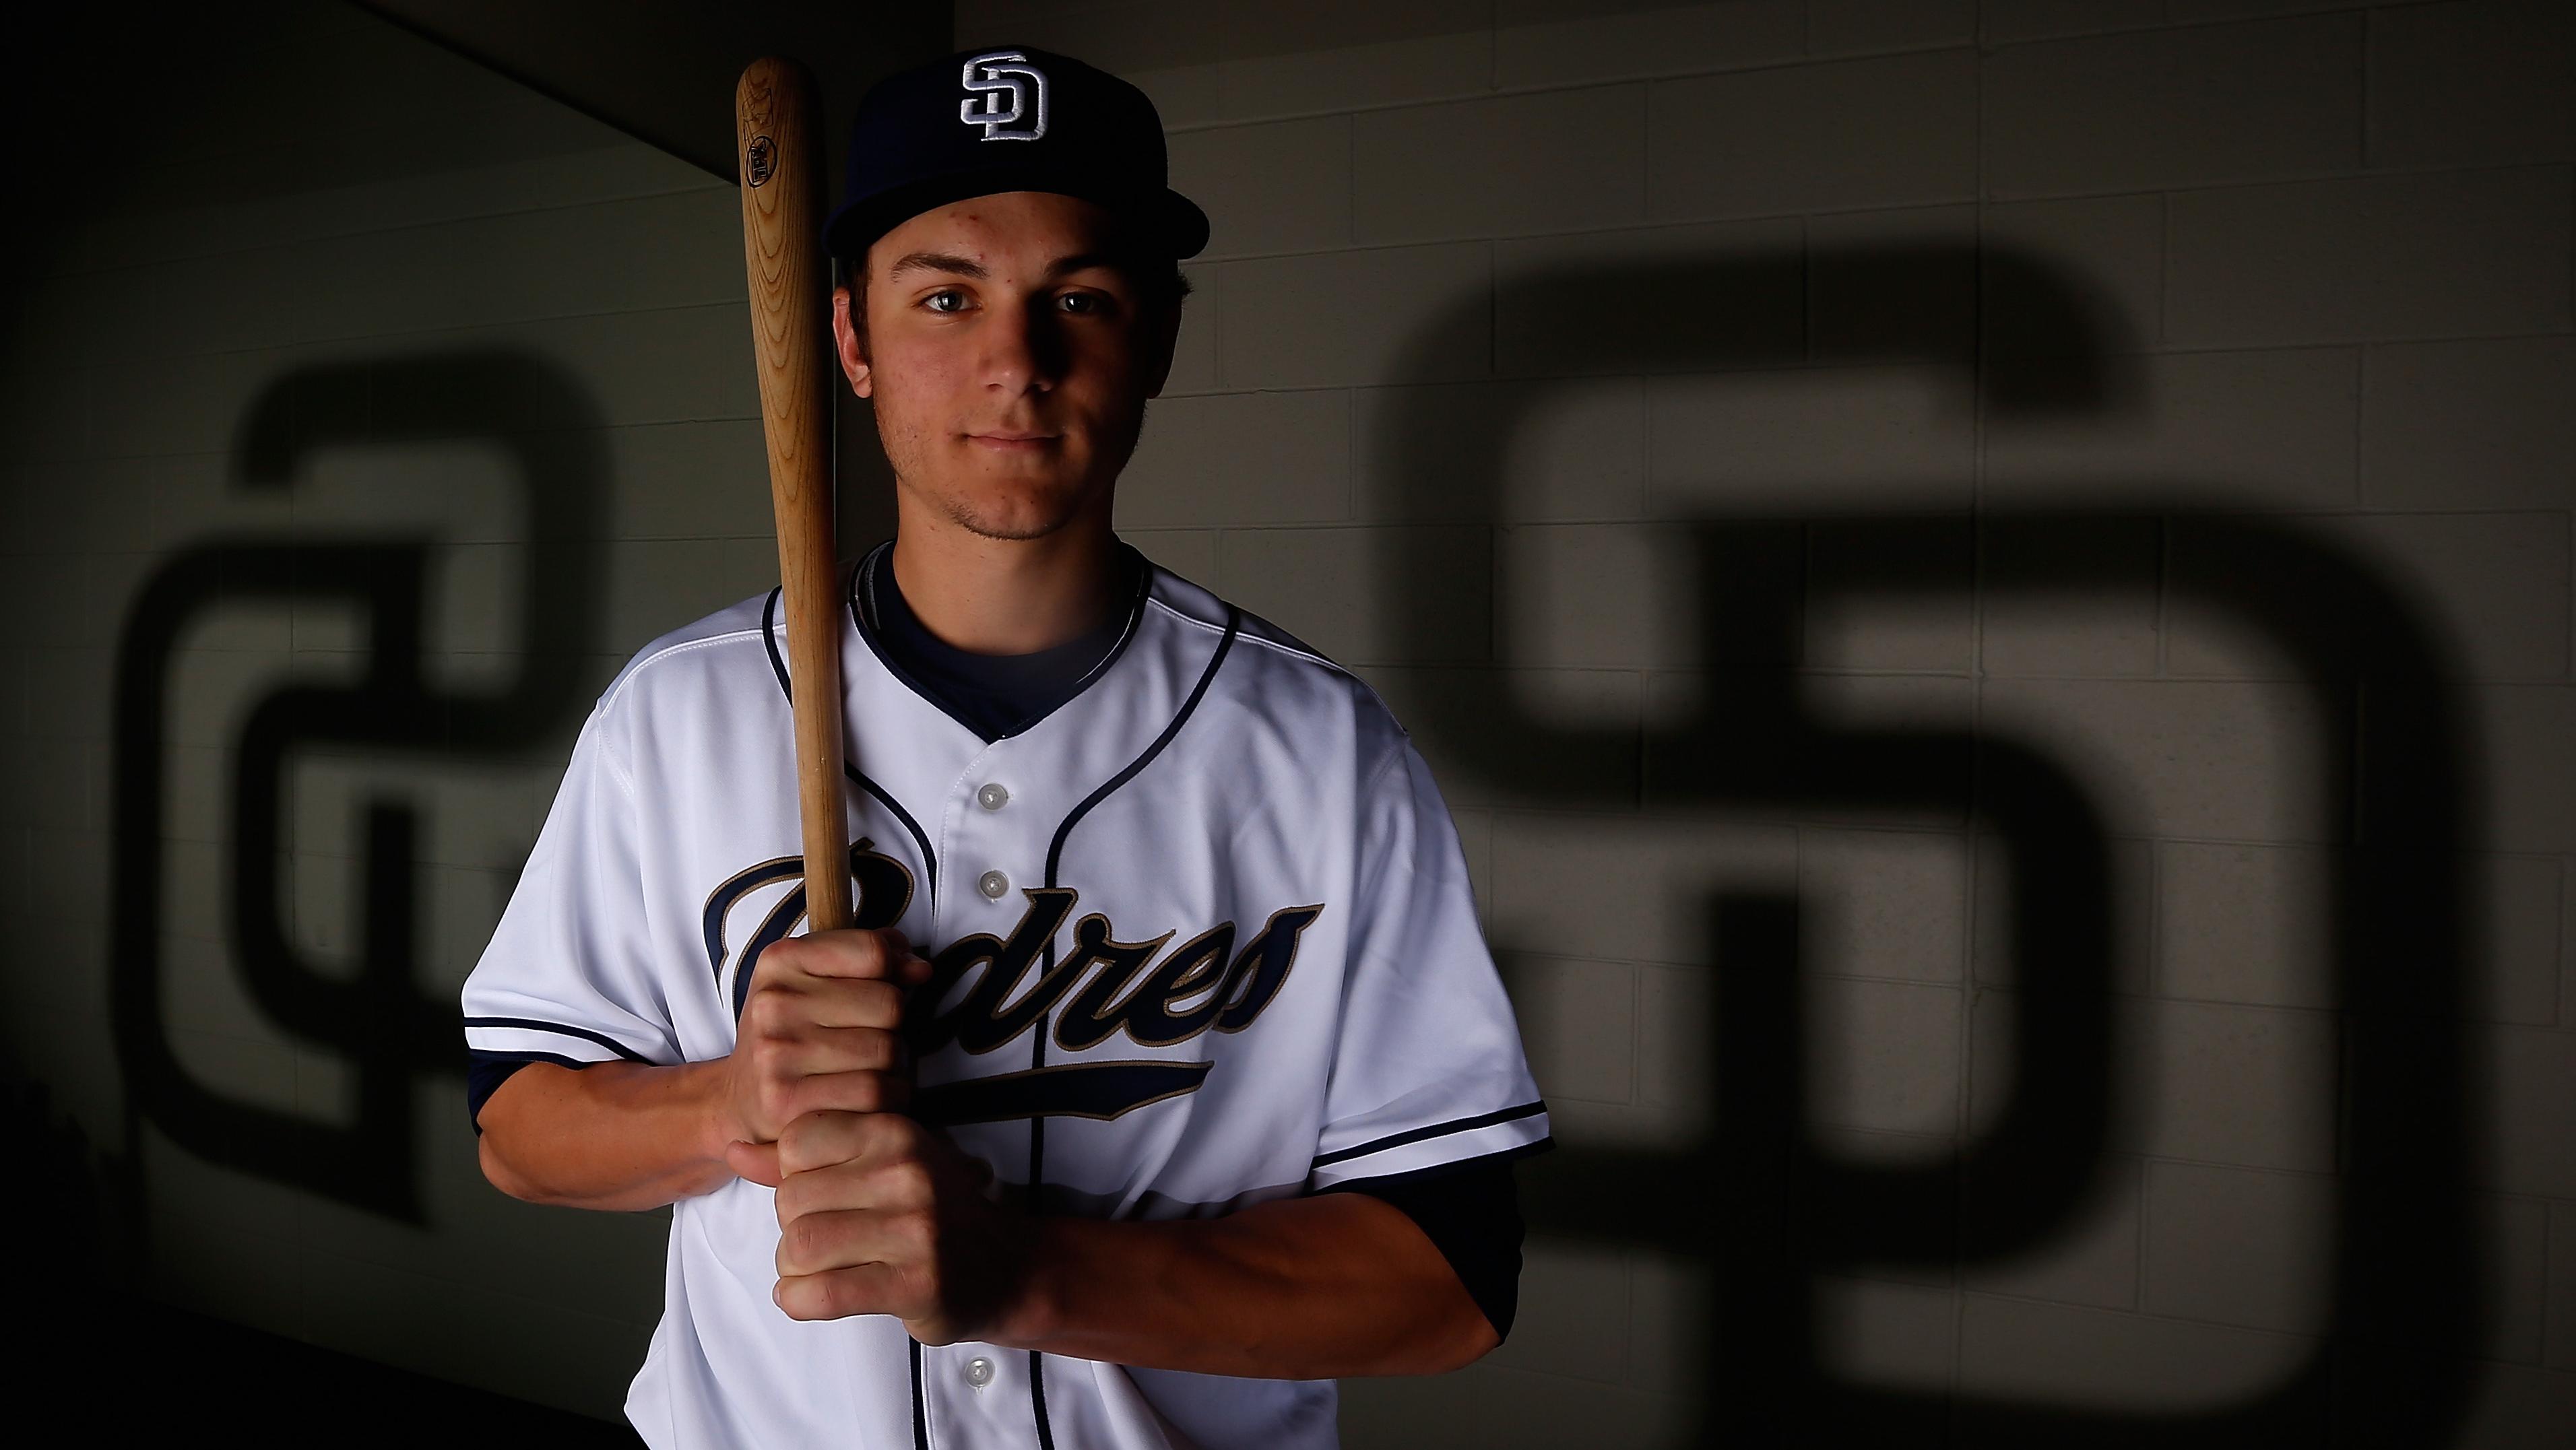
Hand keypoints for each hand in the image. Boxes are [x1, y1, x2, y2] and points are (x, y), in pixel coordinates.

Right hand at [718, 927, 932, 1179]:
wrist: (742, 1100)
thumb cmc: (794, 1035)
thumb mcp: (818, 981)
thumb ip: (872, 959)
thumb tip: (921, 968)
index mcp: (781, 961)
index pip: (873, 951)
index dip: (895, 972)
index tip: (884, 989)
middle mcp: (773, 1003)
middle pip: (889, 1004)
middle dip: (894, 1028)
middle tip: (871, 1042)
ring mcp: (777, 1053)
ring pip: (887, 1051)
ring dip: (896, 1067)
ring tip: (870, 1071)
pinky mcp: (787, 1101)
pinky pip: (874, 1092)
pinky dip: (887, 1099)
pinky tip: (868, 1100)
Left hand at [736, 1109, 1037, 1343]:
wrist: (1008, 1267)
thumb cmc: (932, 1212)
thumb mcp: (879, 1164)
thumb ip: (804, 1158)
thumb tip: (734, 1149)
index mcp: (895, 1131)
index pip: (797, 1140)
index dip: (793, 1172)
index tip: (819, 1192)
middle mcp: (907, 1172)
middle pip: (791, 1198)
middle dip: (791, 1227)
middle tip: (820, 1241)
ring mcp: (915, 1230)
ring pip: (800, 1246)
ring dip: (792, 1268)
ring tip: (815, 1271)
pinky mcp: (916, 1284)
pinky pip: (822, 1294)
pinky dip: (799, 1301)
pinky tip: (809, 1298)